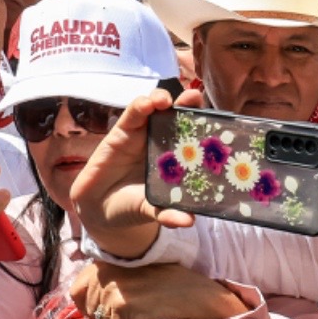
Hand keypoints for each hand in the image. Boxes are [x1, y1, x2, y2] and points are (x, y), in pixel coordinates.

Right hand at [69, 89, 201, 257]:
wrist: (100, 210)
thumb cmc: (133, 206)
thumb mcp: (152, 210)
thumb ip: (168, 213)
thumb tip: (188, 221)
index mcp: (177, 157)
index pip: (195, 135)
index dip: (205, 123)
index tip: (216, 118)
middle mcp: (162, 141)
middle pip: (177, 115)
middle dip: (186, 102)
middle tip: (194, 97)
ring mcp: (142, 134)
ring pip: (154, 109)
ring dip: (160, 98)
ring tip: (165, 100)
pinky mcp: (121, 132)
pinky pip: (132, 115)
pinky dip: (140, 106)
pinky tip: (146, 104)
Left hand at [71, 261, 250, 318]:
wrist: (198, 293)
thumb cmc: (173, 285)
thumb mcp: (137, 275)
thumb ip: (111, 283)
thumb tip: (87, 304)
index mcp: (108, 261)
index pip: (77, 289)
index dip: (88, 304)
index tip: (110, 308)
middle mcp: (105, 270)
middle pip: (87, 308)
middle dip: (106, 316)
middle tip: (134, 309)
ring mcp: (112, 287)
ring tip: (144, 310)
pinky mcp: (122, 304)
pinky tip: (149, 315)